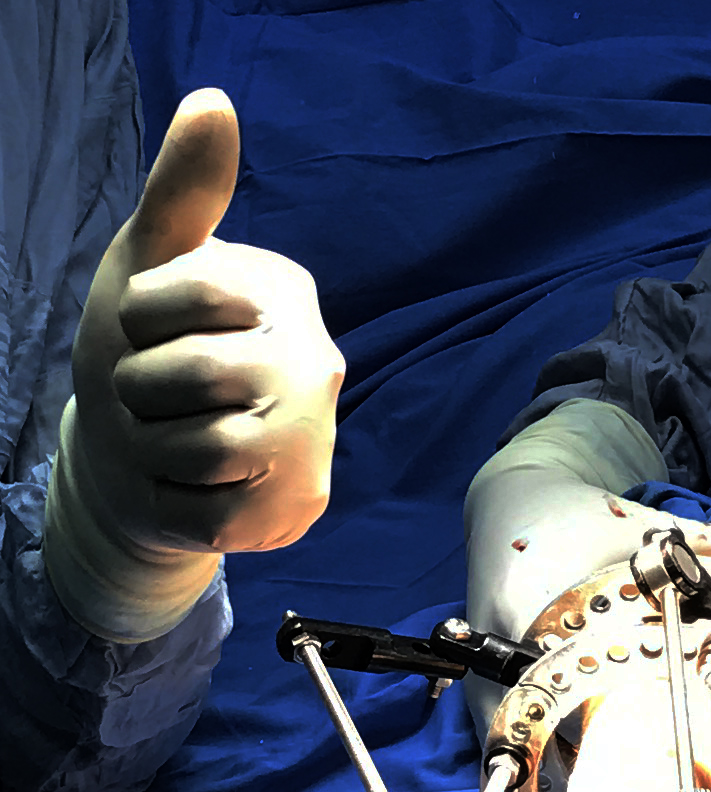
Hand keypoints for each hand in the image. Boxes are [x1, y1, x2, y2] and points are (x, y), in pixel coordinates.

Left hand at [65, 88, 343, 557]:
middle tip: (159, 397)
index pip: (186, 294)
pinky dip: (177, 504)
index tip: (151, 330)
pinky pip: (212, 513)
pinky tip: (194, 486)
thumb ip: (183, 193)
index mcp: (286, 294)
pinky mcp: (302, 507)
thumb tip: (213, 102)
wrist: (144, 462)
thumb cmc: (145, 354)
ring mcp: (316, 442)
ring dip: (157, 451)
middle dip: (142, 390)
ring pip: (203, 451)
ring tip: (175, 441)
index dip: (136, 319)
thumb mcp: (147, 265)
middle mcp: (319, 365)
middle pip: (195, 375)